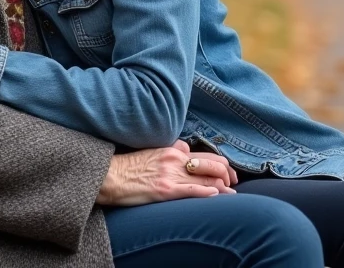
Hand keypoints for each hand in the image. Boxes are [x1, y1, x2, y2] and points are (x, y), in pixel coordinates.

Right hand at [97, 140, 237, 206]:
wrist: (110, 176)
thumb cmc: (129, 166)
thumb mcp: (153, 150)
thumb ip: (172, 149)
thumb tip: (187, 149)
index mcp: (173, 149)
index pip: (206, 155)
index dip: (221, 165)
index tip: (227, 173)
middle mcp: (175, 159)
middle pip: (212, 164)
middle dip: (228, 174)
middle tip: (233, 184)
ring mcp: (171, 174)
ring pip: (207, 178)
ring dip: (223, 187)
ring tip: (231, 194)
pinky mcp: (166, 189)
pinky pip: (193, 190)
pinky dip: (208, 192)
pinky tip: (217, 195)